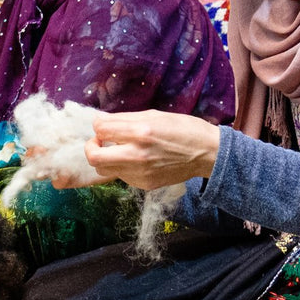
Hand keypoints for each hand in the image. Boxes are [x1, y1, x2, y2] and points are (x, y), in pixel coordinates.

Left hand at [83, 110, 220, 189]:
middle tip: (101, 141)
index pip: (101, 129)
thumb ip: (125, 119)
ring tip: (118, 150)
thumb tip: (101, 121)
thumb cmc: (183, 129)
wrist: (207, 153)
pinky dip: (121, 166)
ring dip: (105, 158)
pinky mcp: (144, 184)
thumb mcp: (154, 115)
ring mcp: (140, 173)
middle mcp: (137, 155)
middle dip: (91, 146)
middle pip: (93, 157)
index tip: (105, 125)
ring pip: (103, 170)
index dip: (99, 125)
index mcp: (140, 132)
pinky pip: (121, 176)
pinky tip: (135, 159)